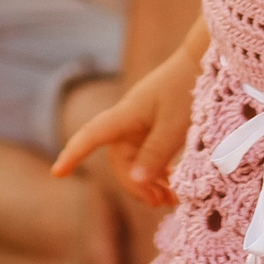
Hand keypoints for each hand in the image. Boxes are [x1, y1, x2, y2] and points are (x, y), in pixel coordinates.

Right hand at [54, 37, 202, 208]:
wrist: (205, 60)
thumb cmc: (188, 88)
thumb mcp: (175, 125)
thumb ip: (155, 154)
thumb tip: (134, 182)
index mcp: (126, 114)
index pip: (92, 135)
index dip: (74, 154)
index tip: (57, 173)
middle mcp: (130, 120)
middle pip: (120, 159)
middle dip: (134, 184)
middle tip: (158, 203)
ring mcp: (143, 123)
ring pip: (137, 160)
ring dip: (149, 181)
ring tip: (168, 200)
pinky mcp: (157, 125)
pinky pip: (150, 154)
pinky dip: (160, 172)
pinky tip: (172, 185)